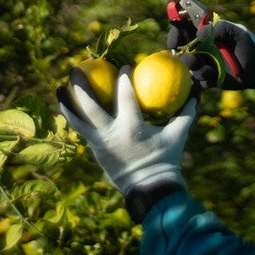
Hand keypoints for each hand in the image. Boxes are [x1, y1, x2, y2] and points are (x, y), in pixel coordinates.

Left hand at [57, 66, 195, 197]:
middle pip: (90, 106)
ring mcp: (100, 144)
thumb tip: (195, 95)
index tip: (123, 66)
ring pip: (78, 121)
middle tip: (76, 68)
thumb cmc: (166, 160)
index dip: (123, 78)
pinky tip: (67, 108)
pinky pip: (81, 131)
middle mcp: (111, 134)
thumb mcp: (177, 136)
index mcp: (132, 128)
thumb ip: (186, 114)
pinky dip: (73, 119)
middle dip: (81, 86)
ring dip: (67, 103)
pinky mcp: (95, 151)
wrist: (149, 188)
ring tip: (58, 88)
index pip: (125, 96)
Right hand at [167, 20, 254, 90]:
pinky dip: (204, 80)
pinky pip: (198, 82)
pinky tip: (215, 78)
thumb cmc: (248, 45)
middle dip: (182, 55)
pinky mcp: (208, 79)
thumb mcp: (238, 32)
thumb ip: (221, 27)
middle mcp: (201, 48)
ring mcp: (204, 64)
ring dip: (196, 69)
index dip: (175, 33)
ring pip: (189, 67)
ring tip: (210, 70)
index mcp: (206, 34)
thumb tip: (200, 34)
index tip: (175, 42)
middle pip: (181, 49)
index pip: (184, 29)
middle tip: (192, 59)